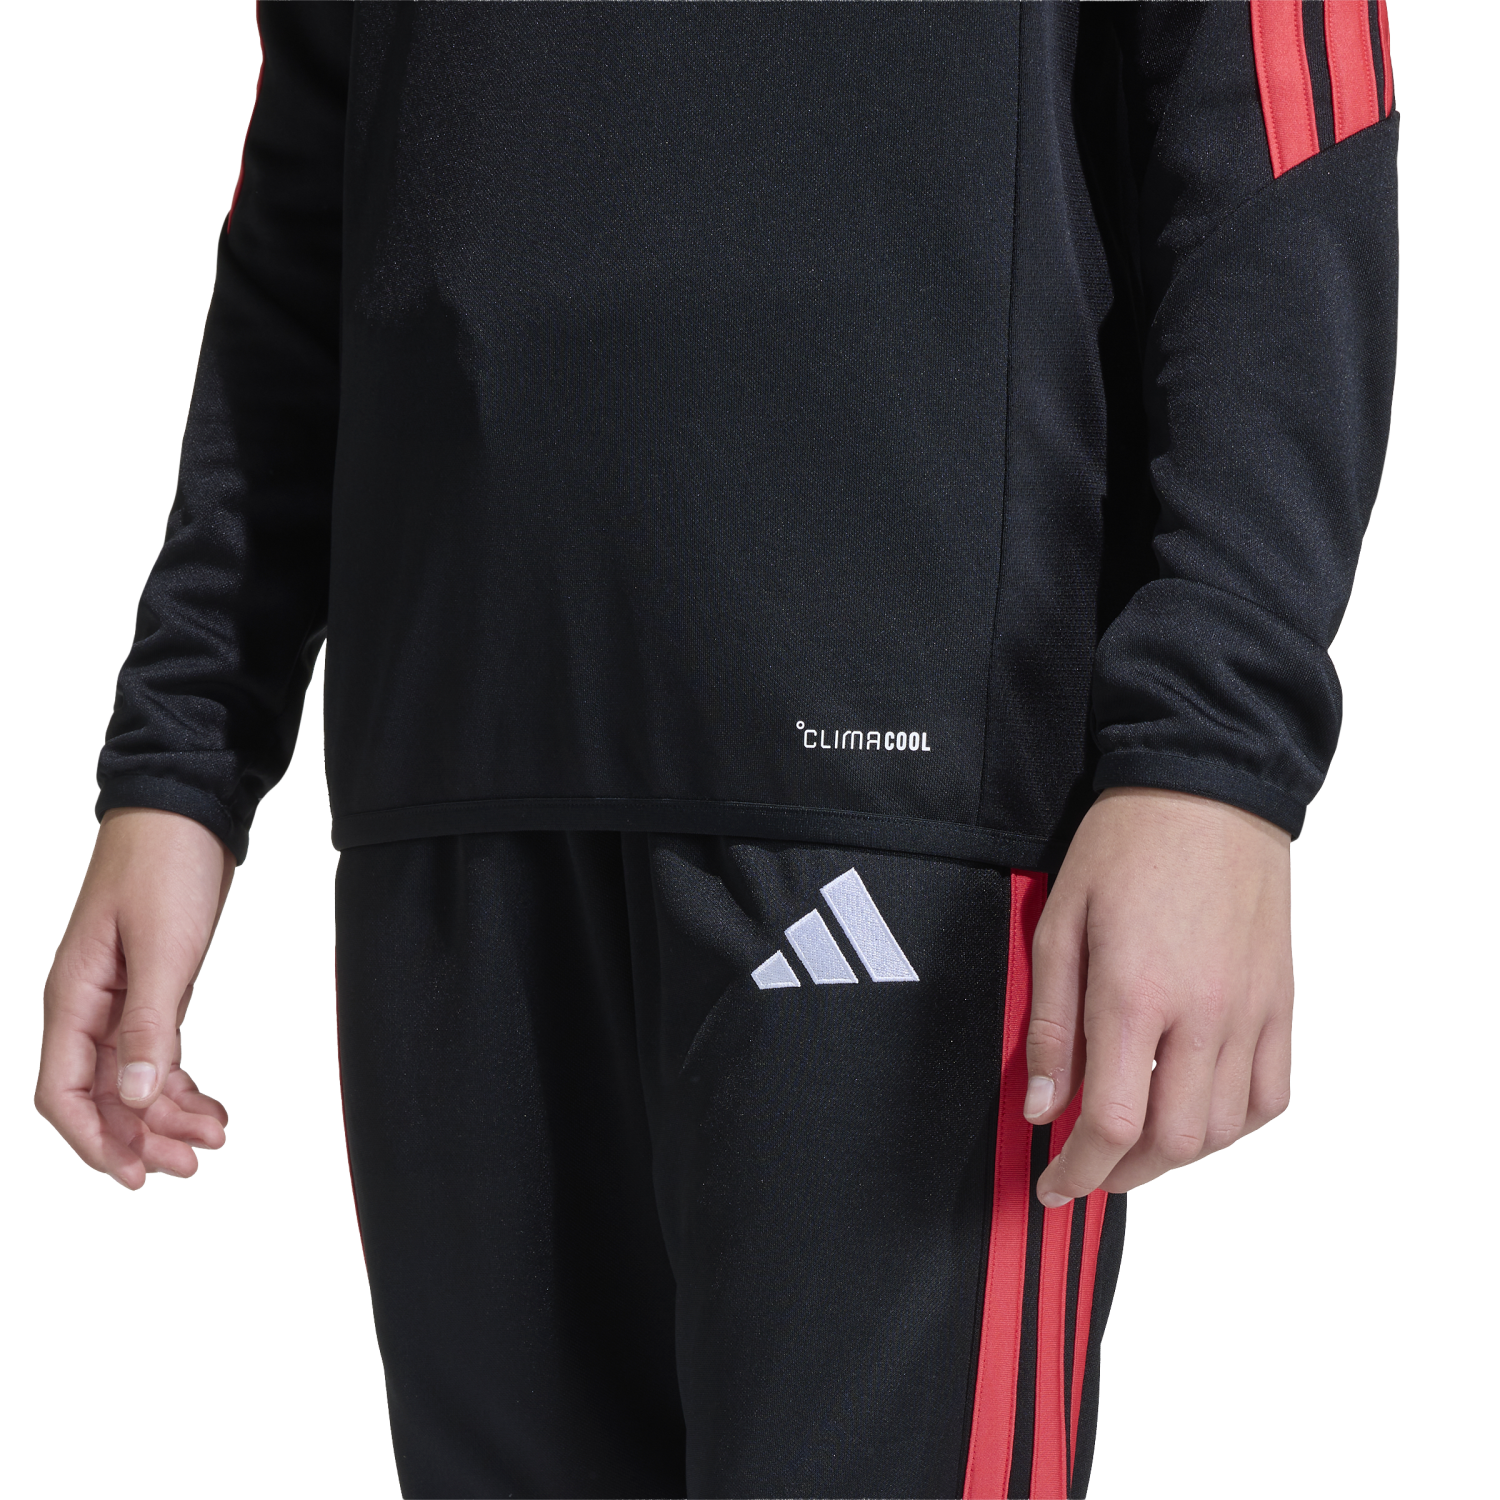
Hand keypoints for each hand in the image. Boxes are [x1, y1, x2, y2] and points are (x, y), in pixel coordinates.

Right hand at [36, 807, 235, 1189]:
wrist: (186, 812)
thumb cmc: (165, 866)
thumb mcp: (163, 946)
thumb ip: (149, 1022)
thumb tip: (135, 1094)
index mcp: (73, 998)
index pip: (64, 1091)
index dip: (93, 1139)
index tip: (132, 1175)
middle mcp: (90, 1006)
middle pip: (102, 1096)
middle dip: (141, 1136)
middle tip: (191, 1165)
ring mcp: (122, 1000)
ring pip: (134, 1080)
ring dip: (167, 1115)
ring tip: (214, 1139)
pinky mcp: (154, 990)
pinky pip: (158, 1054)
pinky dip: (181, 1084)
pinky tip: (210, 1107)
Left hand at [1024, 786, 1292, 1202]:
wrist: (1207, 792)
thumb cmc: (1125, 847)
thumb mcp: (1059, 922)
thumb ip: (1051, 1022)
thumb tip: (1043, 1104)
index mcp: (1134, 994)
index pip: (1112, 1122)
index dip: (1077, 1170)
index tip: (1053, 1183)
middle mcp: (1201, 1014)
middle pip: (1172, 1143)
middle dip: (1121, 1176)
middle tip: (1087, 1172)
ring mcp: (1250, 1013)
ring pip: (1223, 1131)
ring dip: (1175, 1158)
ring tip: (1136, 1149)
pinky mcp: (1280, 1004)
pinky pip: (1270, 1097)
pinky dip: (1233, 1127)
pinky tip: (1198, 1118)